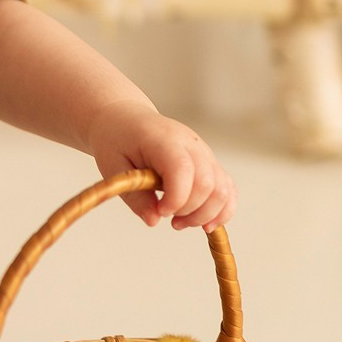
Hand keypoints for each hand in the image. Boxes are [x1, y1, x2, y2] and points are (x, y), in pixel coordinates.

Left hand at [86, 100, 236, 232]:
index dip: (176, 198)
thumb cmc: (118, 139)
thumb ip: (134, 196)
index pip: (183, 170)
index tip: (160, 211)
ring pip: (224, 189)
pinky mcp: (209, 163)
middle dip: (191, 211)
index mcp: (164, 140)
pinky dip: (222, 209)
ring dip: (206, 214)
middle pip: (209, 184)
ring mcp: (204, 153)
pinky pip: (227, 188)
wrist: (126, 119)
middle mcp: (191, 144)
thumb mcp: (113, 167)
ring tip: (180, 222)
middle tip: (169, 219)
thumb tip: (155, 220)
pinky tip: (204, 223)